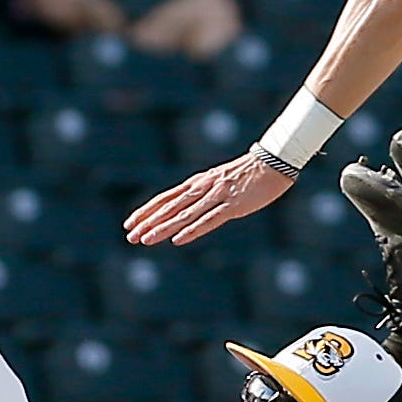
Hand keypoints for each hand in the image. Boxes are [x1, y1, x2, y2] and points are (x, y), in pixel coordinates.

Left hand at [125, 152, 297, 245]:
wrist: (273, 162)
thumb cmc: (248, 173)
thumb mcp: (219, 180)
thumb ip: (203, 192)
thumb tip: (187, 205)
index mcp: (198, 182)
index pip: (165, 198)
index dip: (146, 211)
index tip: (129, 223)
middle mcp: (203, 188)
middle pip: (169, 207)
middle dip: (148, 222)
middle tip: (130, 236)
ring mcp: (217, 196)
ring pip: (184, 214)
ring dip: (163, 228)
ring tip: (146, 240)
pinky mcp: (232, 205)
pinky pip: (209, 220)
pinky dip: (192, 230)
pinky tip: (178, 239)